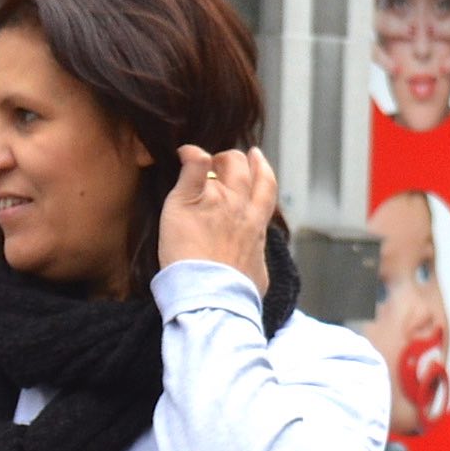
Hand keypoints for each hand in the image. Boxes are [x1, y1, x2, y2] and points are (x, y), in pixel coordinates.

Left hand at [159, 143, 277, 286]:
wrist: (211, 297)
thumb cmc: (232, 294)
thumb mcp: (257, 276)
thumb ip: (256, 261)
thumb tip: (255, 266)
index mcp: (256, 225)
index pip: (266, 186)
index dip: (261, 169)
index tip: (256, 161)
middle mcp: (240, 207)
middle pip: (244, 169)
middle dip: (235, 160)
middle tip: (223, 162)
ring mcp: (216, 201)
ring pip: (224, 163)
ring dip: (214, 158)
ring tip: (200, 159)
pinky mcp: (187, 201)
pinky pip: (193, 166)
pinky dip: (190, 155)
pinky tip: (183, 153)